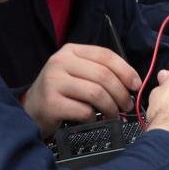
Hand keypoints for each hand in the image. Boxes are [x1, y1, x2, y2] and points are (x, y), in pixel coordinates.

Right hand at [22, 43, 141, 135]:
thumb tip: (132, 82)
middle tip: (126, 106)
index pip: (105, 55)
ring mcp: (54, 81)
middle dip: (120, 93)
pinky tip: (91, 119)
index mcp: (71, 50)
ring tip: (113, 115)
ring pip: (96, 93)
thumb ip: (100, 71)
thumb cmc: (61, 90)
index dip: (125, 70)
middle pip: (103, 75)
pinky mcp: (51, 103)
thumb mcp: (78, 72)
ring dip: (110, 107)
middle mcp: (60, 62)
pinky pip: (84, 110)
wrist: (32, 108)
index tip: (136, 85)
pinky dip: (93, 117)